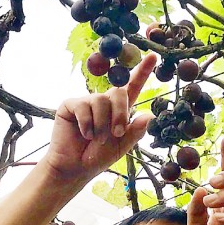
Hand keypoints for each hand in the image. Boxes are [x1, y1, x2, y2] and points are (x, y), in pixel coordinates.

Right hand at [43, 54, 156, 182]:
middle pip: (119, 92)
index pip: (132, 87)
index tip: (153, 56)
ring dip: (102, 124)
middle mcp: (103, 102)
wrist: (74, 168)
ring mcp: (86, 102)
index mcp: (118, 110)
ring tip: (96, 138)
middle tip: (115, 134)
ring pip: (101, 101)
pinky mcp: (70, 105)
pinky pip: (84, 107)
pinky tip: (83, 134)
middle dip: (120, 114)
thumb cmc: (97, 156)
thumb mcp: (121, 146)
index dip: (142, 72)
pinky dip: (87, 124)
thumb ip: (135, 132)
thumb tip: (149, 115)